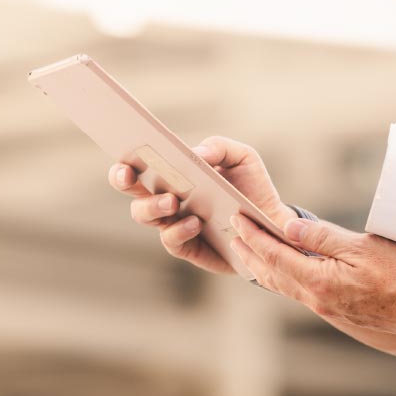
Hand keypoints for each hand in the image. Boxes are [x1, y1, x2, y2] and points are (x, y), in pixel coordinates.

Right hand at [108, 136, 295, 275]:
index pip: (139, 163)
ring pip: (143, 214)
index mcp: (174, 172)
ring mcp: (173, 223)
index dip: (124, 158)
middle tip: (131, 175)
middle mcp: (167, 197)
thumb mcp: (242, 158)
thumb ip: (219, 147)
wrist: (272, 224)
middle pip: (132, 190)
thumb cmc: (251, 186)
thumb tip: (195, 154)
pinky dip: (179, 230)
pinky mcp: (186, 247)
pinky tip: (195, 223)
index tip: (124, 153)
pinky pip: (170, 240)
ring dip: (152, 206)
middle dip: (122, 180)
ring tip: (173, 201)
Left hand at [229, 213, 395, 336]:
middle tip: (233, 232)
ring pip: (282, 285)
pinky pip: (297, 291)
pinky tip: (282, 270)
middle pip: (271, 273)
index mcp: (318, 281)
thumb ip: (322, 238)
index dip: (254, 236)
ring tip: (248, 251)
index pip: (275, 255)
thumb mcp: (362, 247)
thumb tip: (288, 228)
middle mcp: (315, 299)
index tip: (239, 219)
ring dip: (262, 266)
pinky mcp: (334, 310)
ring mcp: (324, 308)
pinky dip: (280, 276)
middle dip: (250, 251)